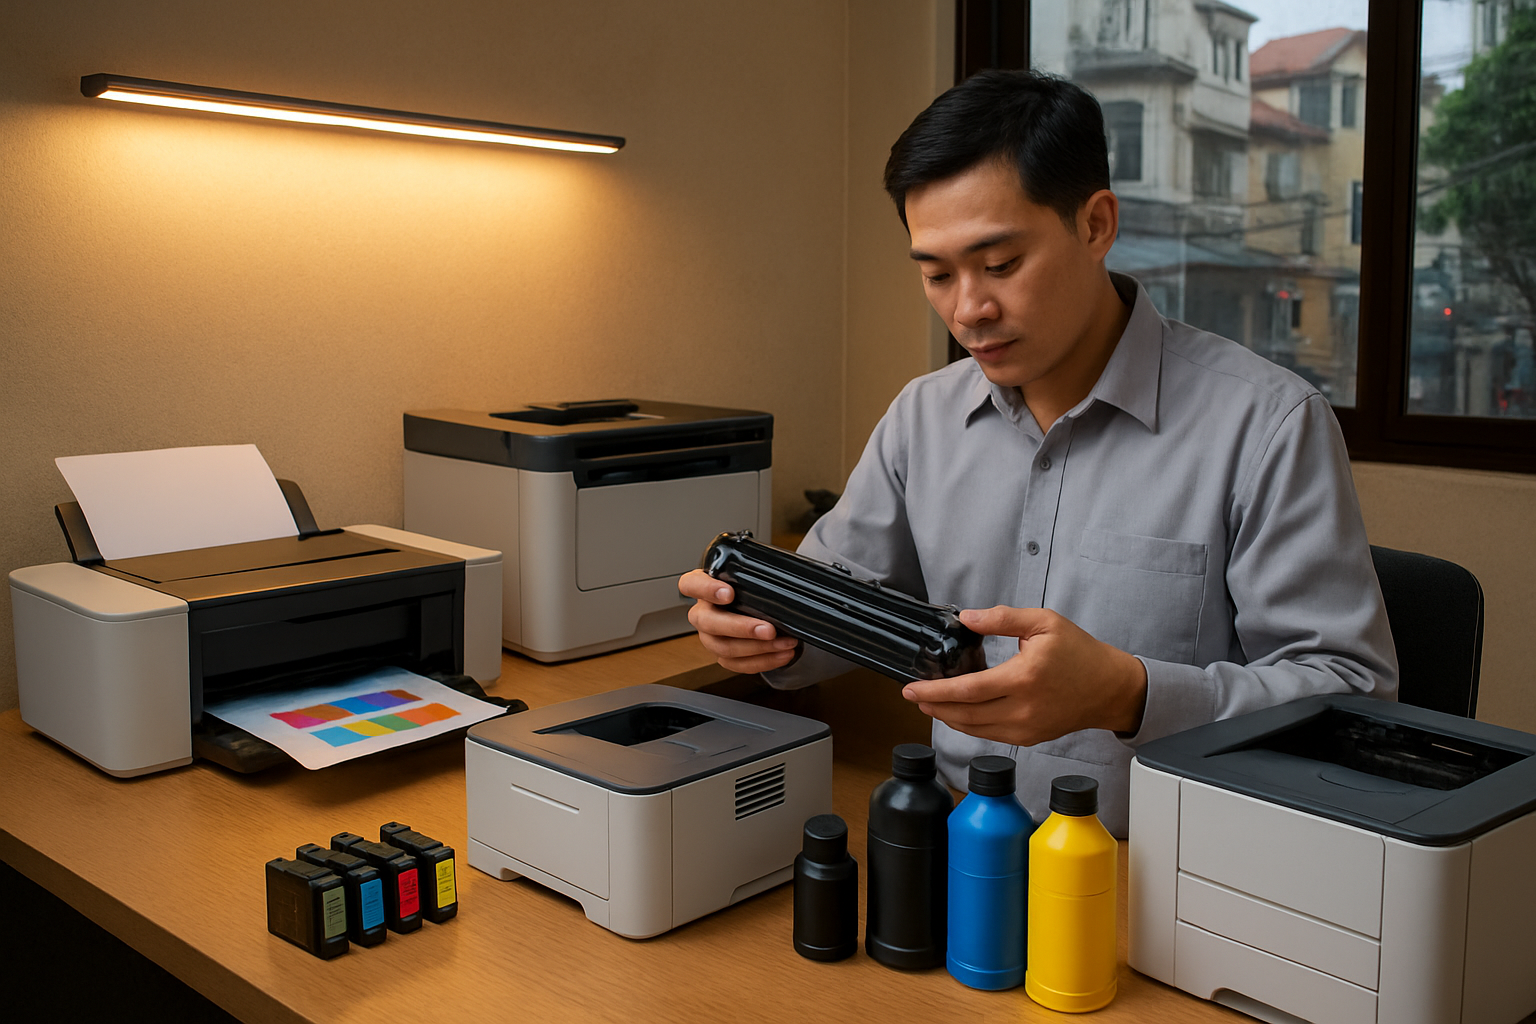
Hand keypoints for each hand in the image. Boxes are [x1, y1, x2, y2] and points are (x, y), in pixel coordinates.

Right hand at [678, 569, 799, 673]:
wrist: (754, 605)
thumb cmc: (747, 586)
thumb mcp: (747, 573)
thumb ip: (753, 572)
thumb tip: (781, 576)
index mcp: (701, 586)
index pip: (691, 585)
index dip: (706, 590)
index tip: (728, 594)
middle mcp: (702, 612)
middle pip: (708, 623)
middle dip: (741, 628)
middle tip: (768, 629)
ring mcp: (710, 636)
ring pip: (724, 648)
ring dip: (758, 648)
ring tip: (785, 643)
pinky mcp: (722, 655)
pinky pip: (737, 664)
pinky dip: (763, 661)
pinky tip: (782, 654)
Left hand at [901, 605, 1146, 745]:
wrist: (1110, 688)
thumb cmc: (1080, 653)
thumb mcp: (1044, 623)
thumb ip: (1003, 618)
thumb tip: (967, 617)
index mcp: (1024, 678)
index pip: (968, 690)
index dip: (935, 691)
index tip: (911, 688)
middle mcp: (1023, 709)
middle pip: (965, 714)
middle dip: (934, 706)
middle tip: (912, 696)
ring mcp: (1027, 728)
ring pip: (975, 730)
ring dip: (948, 718)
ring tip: (930, 704)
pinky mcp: (1030, 738)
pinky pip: (990, 735)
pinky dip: (969, 726)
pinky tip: (958, 713)